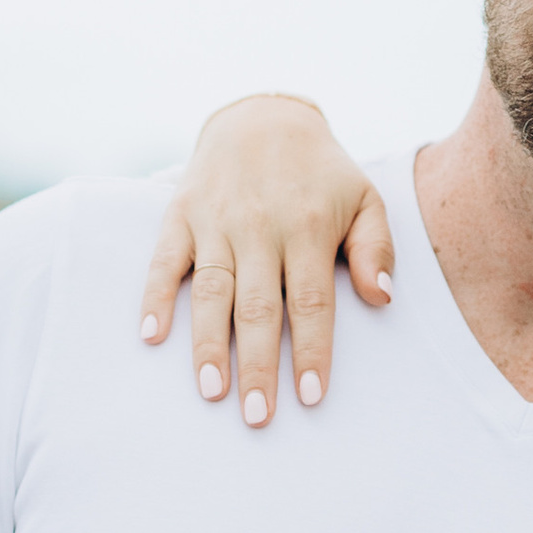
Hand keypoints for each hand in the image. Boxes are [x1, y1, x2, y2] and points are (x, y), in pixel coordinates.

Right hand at [139, 96, 392, 426]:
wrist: (262, 116)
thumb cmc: (321, 172)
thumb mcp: (365, 198)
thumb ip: (376, 248)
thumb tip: (381, 297)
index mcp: (308, 227)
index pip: (310, 301)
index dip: (310, 351)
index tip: (310, 396)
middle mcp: (259, 226)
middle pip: (257, 307)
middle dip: (257, 365)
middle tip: (257, 415)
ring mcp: (215, 221)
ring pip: (210, 290)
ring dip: (208, 344)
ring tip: (212, 390)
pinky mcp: (180, 214)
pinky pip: (163, 259)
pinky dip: (154, 296)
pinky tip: (152, 335)